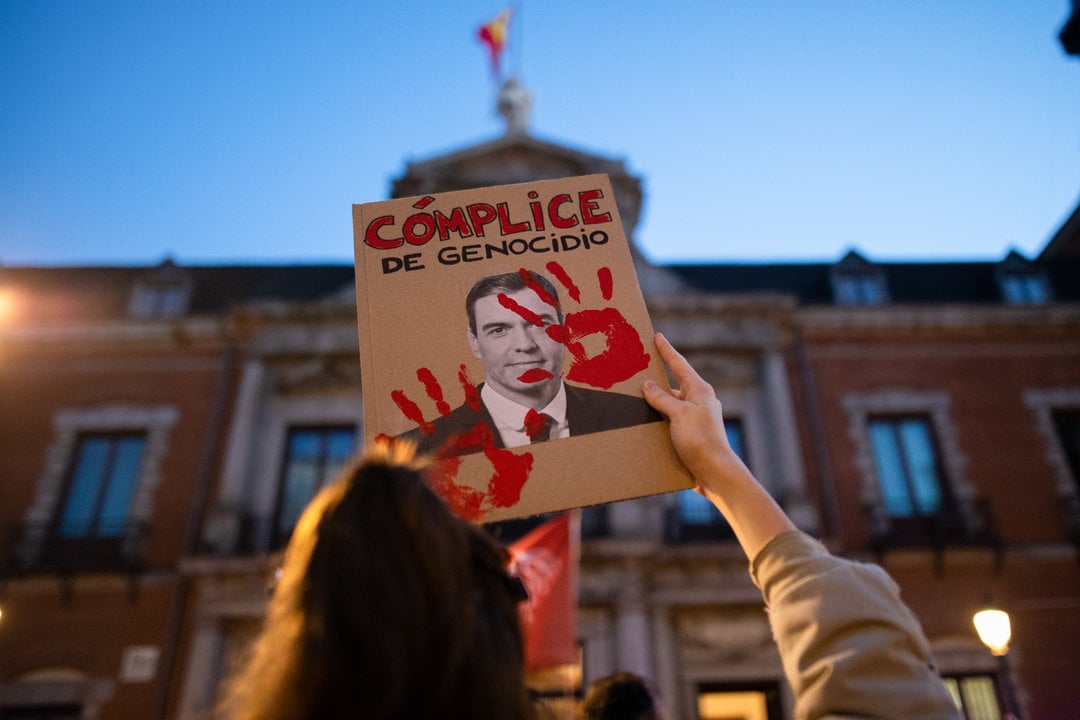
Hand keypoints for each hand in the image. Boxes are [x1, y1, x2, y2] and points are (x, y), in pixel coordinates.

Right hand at [643, 332, 795, 559]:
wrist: (715, 473)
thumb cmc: (701, 440)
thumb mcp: (679, 414)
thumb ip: (662, 398)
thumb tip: (648, 385)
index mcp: (699, 391)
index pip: (679, 365)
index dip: (667, 350)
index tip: (657, 336)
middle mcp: (699, 402)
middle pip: (673, 386)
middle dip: (656, 381)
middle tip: (639, 372)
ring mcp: (695, 420)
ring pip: (670, 406)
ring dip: (655, 405)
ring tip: (635, 402)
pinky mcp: (691, 436)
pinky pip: (670, 423)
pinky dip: (658, 422)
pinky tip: (645, 425)